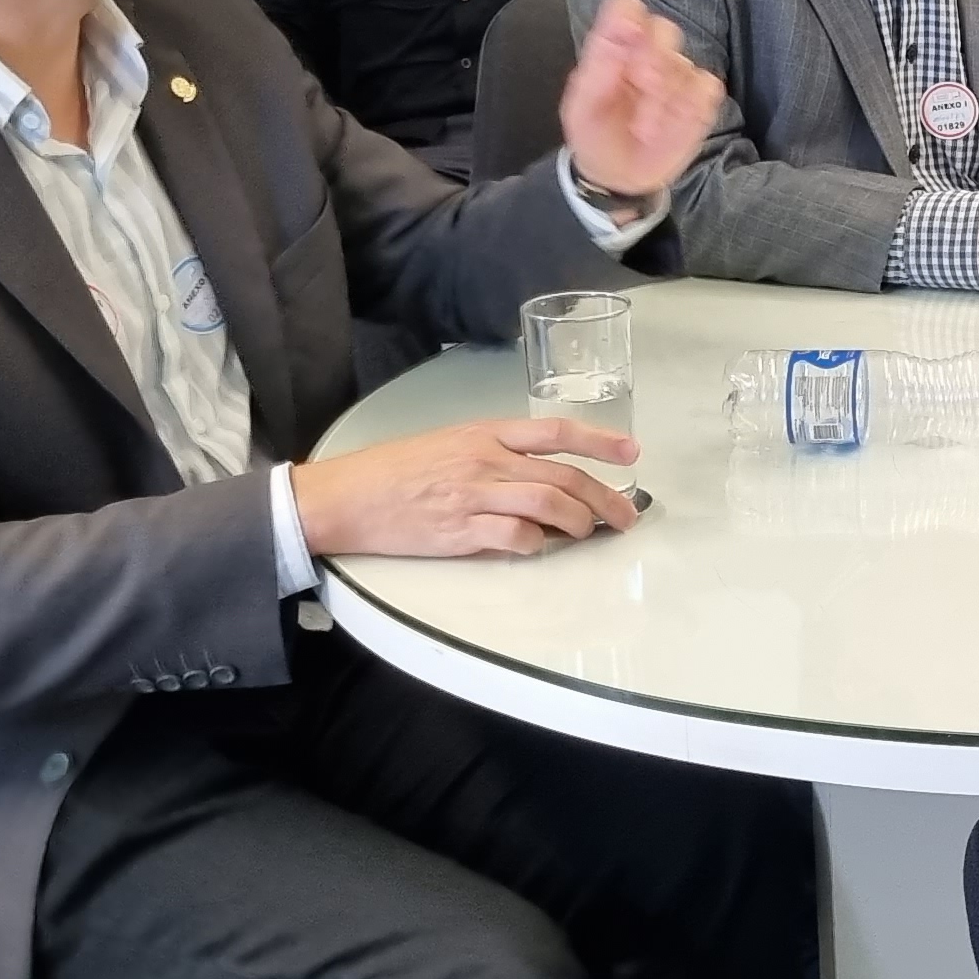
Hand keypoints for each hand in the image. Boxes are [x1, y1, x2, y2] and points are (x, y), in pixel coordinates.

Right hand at [293, 418, 641, 557]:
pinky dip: (537, 544)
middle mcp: (486, 459)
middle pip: (563, 476)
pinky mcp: (460, 531)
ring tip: (587, 533)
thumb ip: (497, 454)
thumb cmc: (397, 470)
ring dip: (579, 522)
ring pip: (549, 505)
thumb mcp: (450, 442)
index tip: (631, 454)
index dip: (600, 441)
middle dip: (605, 498)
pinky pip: (515, 537)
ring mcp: (474, 495)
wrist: (346, 496)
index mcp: (485, 432)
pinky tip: (538, 547)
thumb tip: (544, 479)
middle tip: (625, 517)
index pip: (556, 431)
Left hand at [561, 0, 720, 202]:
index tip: (627, 43)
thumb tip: (622, 25)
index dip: (631, 20)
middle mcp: (648, 54)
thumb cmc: (595, 136)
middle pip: (664, 29)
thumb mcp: (583, 105)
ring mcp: (677, 76)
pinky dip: (692, 106)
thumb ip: (601, 64)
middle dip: (652, 60)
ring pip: (684, 64)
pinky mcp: (700, 100)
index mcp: (615, 48)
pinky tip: (670, 127)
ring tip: (645, 129)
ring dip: (665, 98)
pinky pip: (708, 86)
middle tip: (640, 88)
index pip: (626, 9)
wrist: (619, 178)